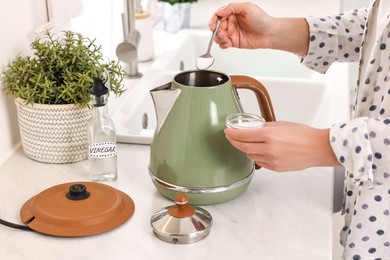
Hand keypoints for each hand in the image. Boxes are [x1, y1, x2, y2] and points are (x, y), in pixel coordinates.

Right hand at [209, 2, 273, 48]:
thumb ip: (231, 7)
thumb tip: (220, 11)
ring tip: (225, 39)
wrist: (270, 33)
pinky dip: (222, 45)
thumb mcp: (247, 8)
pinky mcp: (234, 42)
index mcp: (233, 13)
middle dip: (217, 31)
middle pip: (217, 26)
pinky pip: (223, 44)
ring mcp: (232, 33)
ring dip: (218, 38)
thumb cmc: (262, 20)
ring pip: (218, 36)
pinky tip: (227, 44)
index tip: (213, 26)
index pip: (218, 15)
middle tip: (222, 33)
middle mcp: (232, 22)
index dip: (213, 20)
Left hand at [224, 121, 339, 171]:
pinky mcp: (276, 168)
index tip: (228, 131)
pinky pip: (260, 163)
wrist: (318, 148)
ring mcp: (272, 160)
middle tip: (230, 137)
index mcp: (270, 135)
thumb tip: (254, 128)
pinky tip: (257, 152)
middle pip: (244, 147)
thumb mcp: (282, 124)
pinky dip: (256, 157)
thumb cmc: (304, 135)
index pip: (244, 135)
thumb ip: (266, 126)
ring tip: (244, 144)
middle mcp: (269, 148)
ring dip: (245, 150)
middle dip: (234, 142)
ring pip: (251, 156)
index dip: (233, 134)